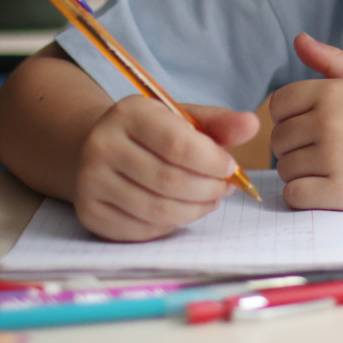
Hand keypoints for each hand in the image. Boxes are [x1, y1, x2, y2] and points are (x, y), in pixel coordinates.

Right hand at [72, 94, 259, 240]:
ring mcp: (91, 182)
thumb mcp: (182, 118)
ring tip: (209, 200)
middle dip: (207, 189)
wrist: (95, 148)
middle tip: (224, 189)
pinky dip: (171, 224)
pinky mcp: (90, 213)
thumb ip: (219, 122)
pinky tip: (182, 211)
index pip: (177, 144)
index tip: (231, 168)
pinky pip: (142, 229)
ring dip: (194, 210)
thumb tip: (252, 124)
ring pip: (157, 209)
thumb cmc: (150, 133)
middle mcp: (102, 146)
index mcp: (128, 113)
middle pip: (169, 181)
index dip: (211, 161)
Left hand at [269, 33, 342, 210]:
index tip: (310, 127)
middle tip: (325, 152)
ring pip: (285, 168)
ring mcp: (334, 158)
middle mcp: (329, 123)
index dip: (289, 117)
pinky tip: (328, 189)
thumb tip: (298, 39)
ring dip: (301, 172)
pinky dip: (305, 195)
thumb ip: (332, 60)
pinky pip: (296, 194)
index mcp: (332, 93)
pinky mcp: (340, 192)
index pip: (278, 105)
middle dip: (295, 146)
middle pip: (279, 139)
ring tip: (330, 169)